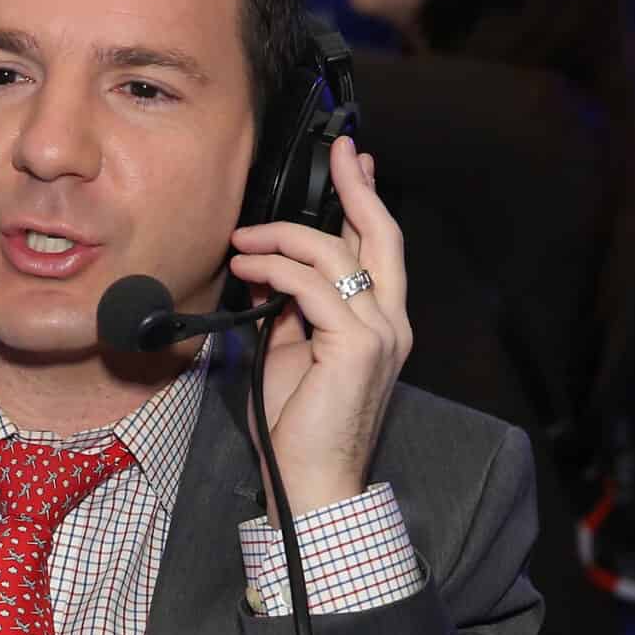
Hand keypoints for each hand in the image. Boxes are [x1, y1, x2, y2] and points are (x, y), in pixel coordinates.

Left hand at [224, 135, 410, 514]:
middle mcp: (390, 323)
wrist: (311, 482)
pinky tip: (248, 270)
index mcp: (380, 324)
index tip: (352, 165)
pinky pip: (311, 288)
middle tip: (338, 152)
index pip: (379, 249)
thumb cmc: (298, 428)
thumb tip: (271, 271)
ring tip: (244, 243)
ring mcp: (379, 333)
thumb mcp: (292, 353)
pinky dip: (275, 271)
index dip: (365, 202)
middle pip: (380, 235)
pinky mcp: (356, 346)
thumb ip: (293, 310)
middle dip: (356, 187)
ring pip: (336, 255)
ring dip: (282, 239)